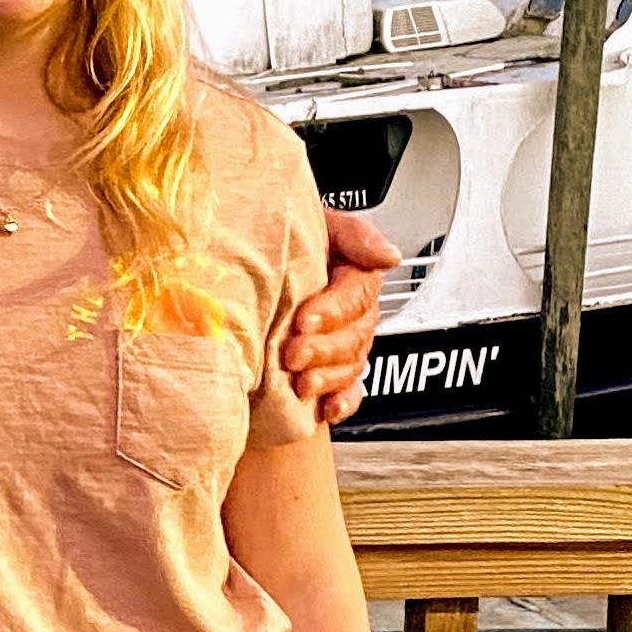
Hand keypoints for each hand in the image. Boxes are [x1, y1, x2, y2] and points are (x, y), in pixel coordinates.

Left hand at [281, 210, 398, 426]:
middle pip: (354, 336)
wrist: (243, 270)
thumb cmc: (277, 241)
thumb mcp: (313, 221)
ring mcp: (342, 344)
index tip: (303, 320)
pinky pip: (350, 392)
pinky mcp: (330, 371)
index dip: (332, 311)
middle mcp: (351, 312)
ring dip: (329, 378)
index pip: (356, 296)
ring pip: (350, 366)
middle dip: (324, 349)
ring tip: (302, 384)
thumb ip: (353, 233)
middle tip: (293, 354)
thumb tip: (389, 256)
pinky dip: (342, 402)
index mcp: (351, 276)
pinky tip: (328, 410)